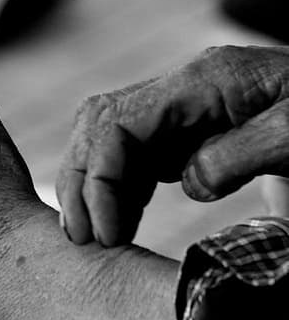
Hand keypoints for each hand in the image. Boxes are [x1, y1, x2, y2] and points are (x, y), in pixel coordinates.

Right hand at [56, 45, 288, 246]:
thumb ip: (236, 156)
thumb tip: (185, 183)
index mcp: (202, 81)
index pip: (119, 121)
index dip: (99, 176)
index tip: (107, 233)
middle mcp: (186, 87)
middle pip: (101, 121)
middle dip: (82, 177)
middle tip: (84, 238)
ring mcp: (189, 104)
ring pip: (112, 133)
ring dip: (94, 181)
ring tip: (96, 235)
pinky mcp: (197, 125)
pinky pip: (141, 148)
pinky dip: (121, 182)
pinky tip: (123, 217)